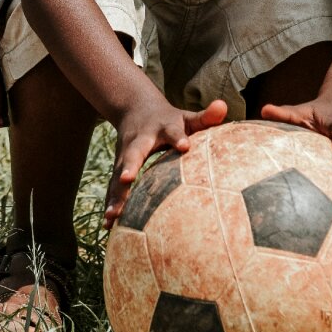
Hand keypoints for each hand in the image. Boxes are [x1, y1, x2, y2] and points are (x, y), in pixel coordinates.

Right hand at [105, 98, 226, 228]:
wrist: (135, 109)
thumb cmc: (170, 120)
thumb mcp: (187, 117)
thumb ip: (206, 116)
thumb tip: (223, 106)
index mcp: (162, 128)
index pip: (172, 132)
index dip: (178, 138)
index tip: (185, 146)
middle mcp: (140, 141)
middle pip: (134, 153)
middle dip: (130, 166)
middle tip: (127, 179)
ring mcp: (125, 155)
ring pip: (118, 175)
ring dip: (115, 194)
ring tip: (112, 216)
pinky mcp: (118, 169)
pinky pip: (113, 188)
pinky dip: (111, 204)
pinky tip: (108, 225)